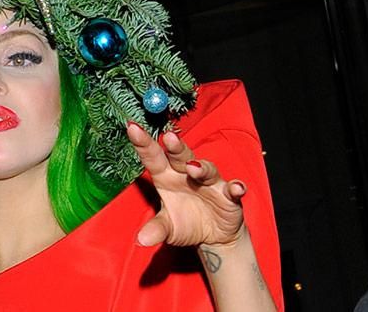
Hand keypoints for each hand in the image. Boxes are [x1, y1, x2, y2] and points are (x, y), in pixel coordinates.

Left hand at [127, 122, 246, 247]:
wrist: (214, 236)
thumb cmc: (186, 223)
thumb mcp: (168, 229)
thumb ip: (156, 229)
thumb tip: (142, 240)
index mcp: (166, 177)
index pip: (153, 158)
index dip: (143, 143)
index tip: (131, 127)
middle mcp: (187, 175)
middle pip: (181, 157)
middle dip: (176, 147)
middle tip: (168, 138)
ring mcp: (209, 183)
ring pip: (206, 170)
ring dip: (201, 168)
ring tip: (192, 168)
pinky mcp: (228, 196)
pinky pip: (232, 189)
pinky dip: (235, 187)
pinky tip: (235, 188)